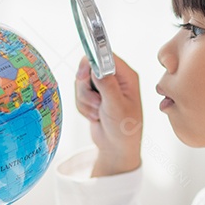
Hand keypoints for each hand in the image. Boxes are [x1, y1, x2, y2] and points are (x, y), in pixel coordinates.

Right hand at [74, 55, 141, 175]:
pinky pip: (78, 94)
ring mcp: (103, 87)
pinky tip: (95, 116)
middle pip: (88, 68)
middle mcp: (115, 78)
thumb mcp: (116, 107)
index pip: (105, 56)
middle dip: (86, 88)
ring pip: (81, 83)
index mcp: (126, 76)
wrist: (116, 147)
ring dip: (85, 101)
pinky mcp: (94, 96)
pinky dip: (83, 107)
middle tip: (95, 102)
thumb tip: (97, 68)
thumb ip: (107, 86)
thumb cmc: (124, 128)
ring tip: (98, 113)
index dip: (91, 62)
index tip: (82, 75)